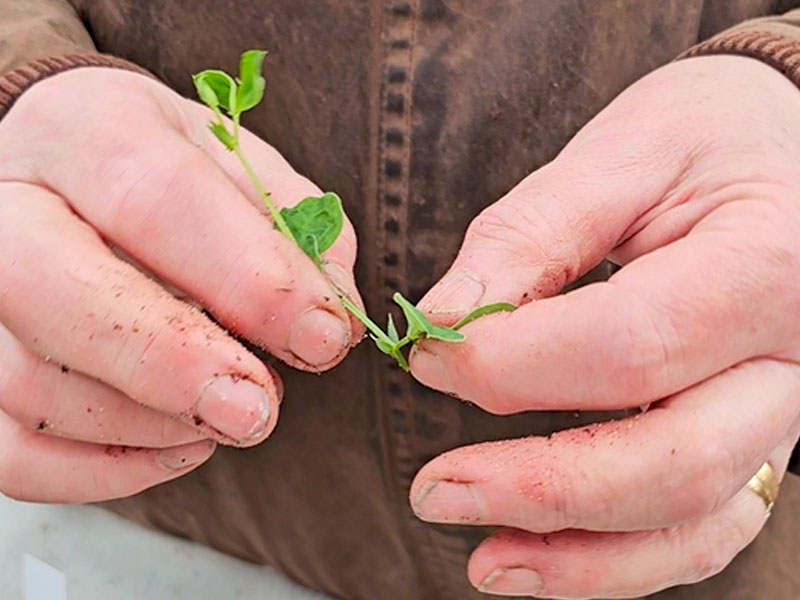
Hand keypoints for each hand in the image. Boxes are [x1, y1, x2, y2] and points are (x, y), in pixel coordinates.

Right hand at [0, 67, 362, 502]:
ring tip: (233, 412)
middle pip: (53, 293)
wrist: (77, 179)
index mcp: (84, 131)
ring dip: (155, 424)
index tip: (321, 335)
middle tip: (258, 410)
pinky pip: (13, 455)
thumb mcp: (242, 171)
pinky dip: (109, 470)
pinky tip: (182, 444)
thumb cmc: (167, 174)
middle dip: (172, 365)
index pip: (157, 199)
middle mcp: (3, 207)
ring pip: (31, 387)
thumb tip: (331, 319)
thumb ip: (297, 232)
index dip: (249, 279)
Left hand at [408, 55, 799, 597]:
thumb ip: (527, 237)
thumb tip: (442, 320)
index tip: (427, 354)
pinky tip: (543, 559)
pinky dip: (621, 558)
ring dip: (578, 555)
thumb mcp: (620, 155)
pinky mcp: (758, 438)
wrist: (785, 152)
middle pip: (669, 461)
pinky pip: (703, 527)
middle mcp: (795, 359)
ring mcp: (786, 412)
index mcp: (766, 266)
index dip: (509, 365)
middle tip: (434, 490)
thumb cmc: (708, 135)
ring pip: (691, 519)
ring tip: (481, 560)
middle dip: (538, 488)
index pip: (627, 344)